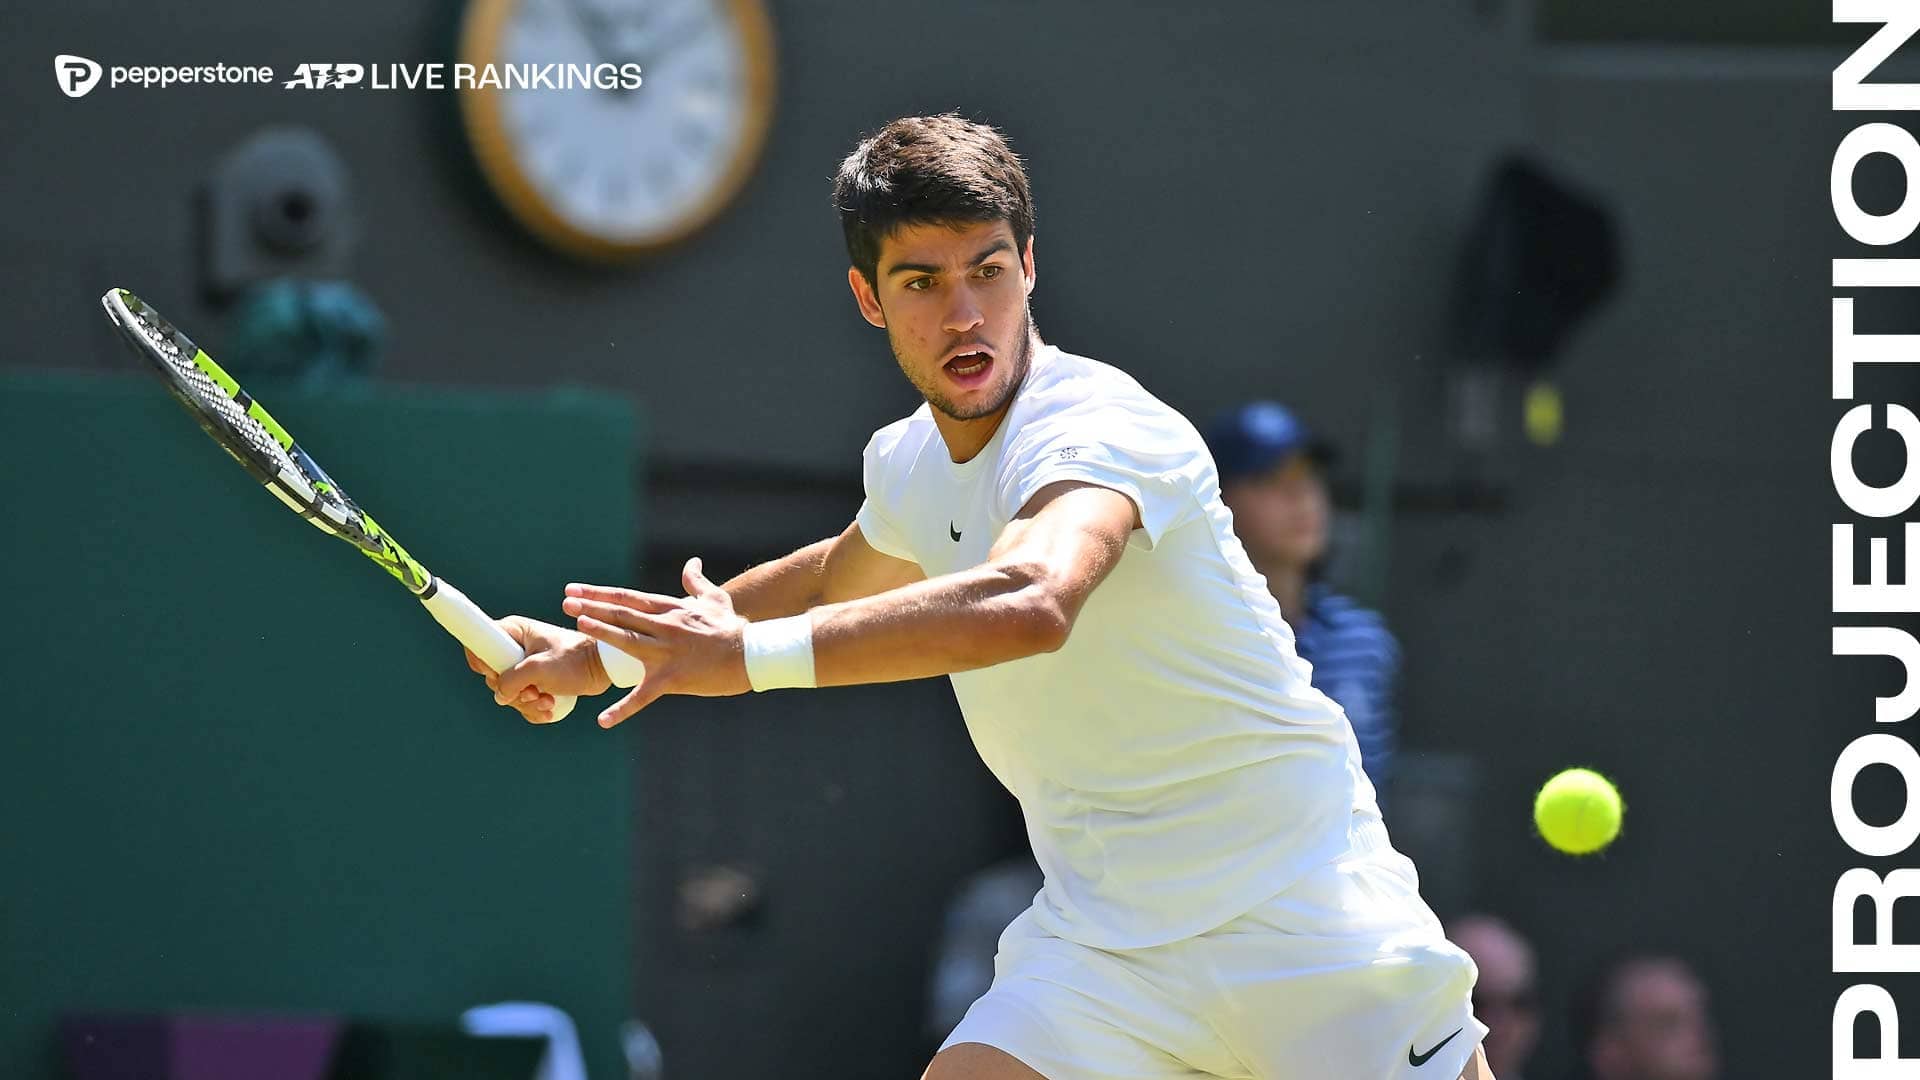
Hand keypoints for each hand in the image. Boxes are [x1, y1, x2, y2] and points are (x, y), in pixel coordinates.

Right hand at [463, 615, 612, 724]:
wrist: (602, 668)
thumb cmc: (574, 659)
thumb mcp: (540, 668)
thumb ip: (513, 680)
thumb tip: (499, 695)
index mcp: (513, 632)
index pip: (478, 644)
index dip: (484, 665)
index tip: (499, 675)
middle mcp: (514, 647)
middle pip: (493, 677)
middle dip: (514, 692)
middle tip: (533, 692)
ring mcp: (524, 665)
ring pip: (509, 693)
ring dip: (527, 703)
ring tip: (548, 701)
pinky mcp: (534, 681)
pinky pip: (522, 701)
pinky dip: (534, 709)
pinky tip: (550, 708)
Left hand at [562, 556, 749, 727]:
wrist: (752, 653)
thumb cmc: (733, 628)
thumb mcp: (715, 599)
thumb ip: (696, 582)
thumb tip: (691, 563)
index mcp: (670, 610)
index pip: (627, 598)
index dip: (599, 593)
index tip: (576, 589)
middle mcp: (664, 627)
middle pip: (622, 614)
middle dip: (591, 607)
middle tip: (566, 602)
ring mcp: (667, 652)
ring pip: (628, 641)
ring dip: (602, 633)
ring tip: (578, 626)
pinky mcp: (672, 679)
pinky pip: (643, 697)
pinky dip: (622, 709)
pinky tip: (603, 720)